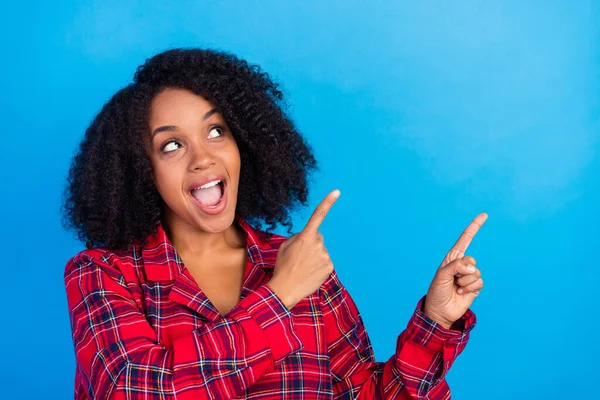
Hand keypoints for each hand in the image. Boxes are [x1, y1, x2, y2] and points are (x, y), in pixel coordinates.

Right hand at [267, 189, 339, 309]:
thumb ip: (298, 238)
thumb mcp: (285, 247)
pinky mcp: (329, 266)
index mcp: (305, 237)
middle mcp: (318, 244)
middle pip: (318, 238)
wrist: (285, 289)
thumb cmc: (283, 267)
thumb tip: (307, 238)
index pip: (318, 216)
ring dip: (314, 257)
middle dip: (311, 244)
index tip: (337, 192)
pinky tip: (310, 273)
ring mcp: (325, 256)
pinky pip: (325, 262)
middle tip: (299, 257)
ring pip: (321, 251)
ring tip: (303, 267)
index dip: (327, 203)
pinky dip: (319, 266)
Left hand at [423, 213, 487, 328]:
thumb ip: (456, 267)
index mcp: (452, 258)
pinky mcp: (475, 286)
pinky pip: (479, 282)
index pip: (465, 239)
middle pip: (471, 259)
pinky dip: (469, 288)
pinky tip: (461, 292)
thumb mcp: (442, 276)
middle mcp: (462, 264)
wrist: (441, 311)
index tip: (484, 215)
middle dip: (461, 270)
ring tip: (455, 287)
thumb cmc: (437, 291)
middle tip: (452, 279)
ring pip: (476, 272)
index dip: (474, 227)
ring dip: (465, 281)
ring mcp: (469, 275)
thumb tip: (473, 267)